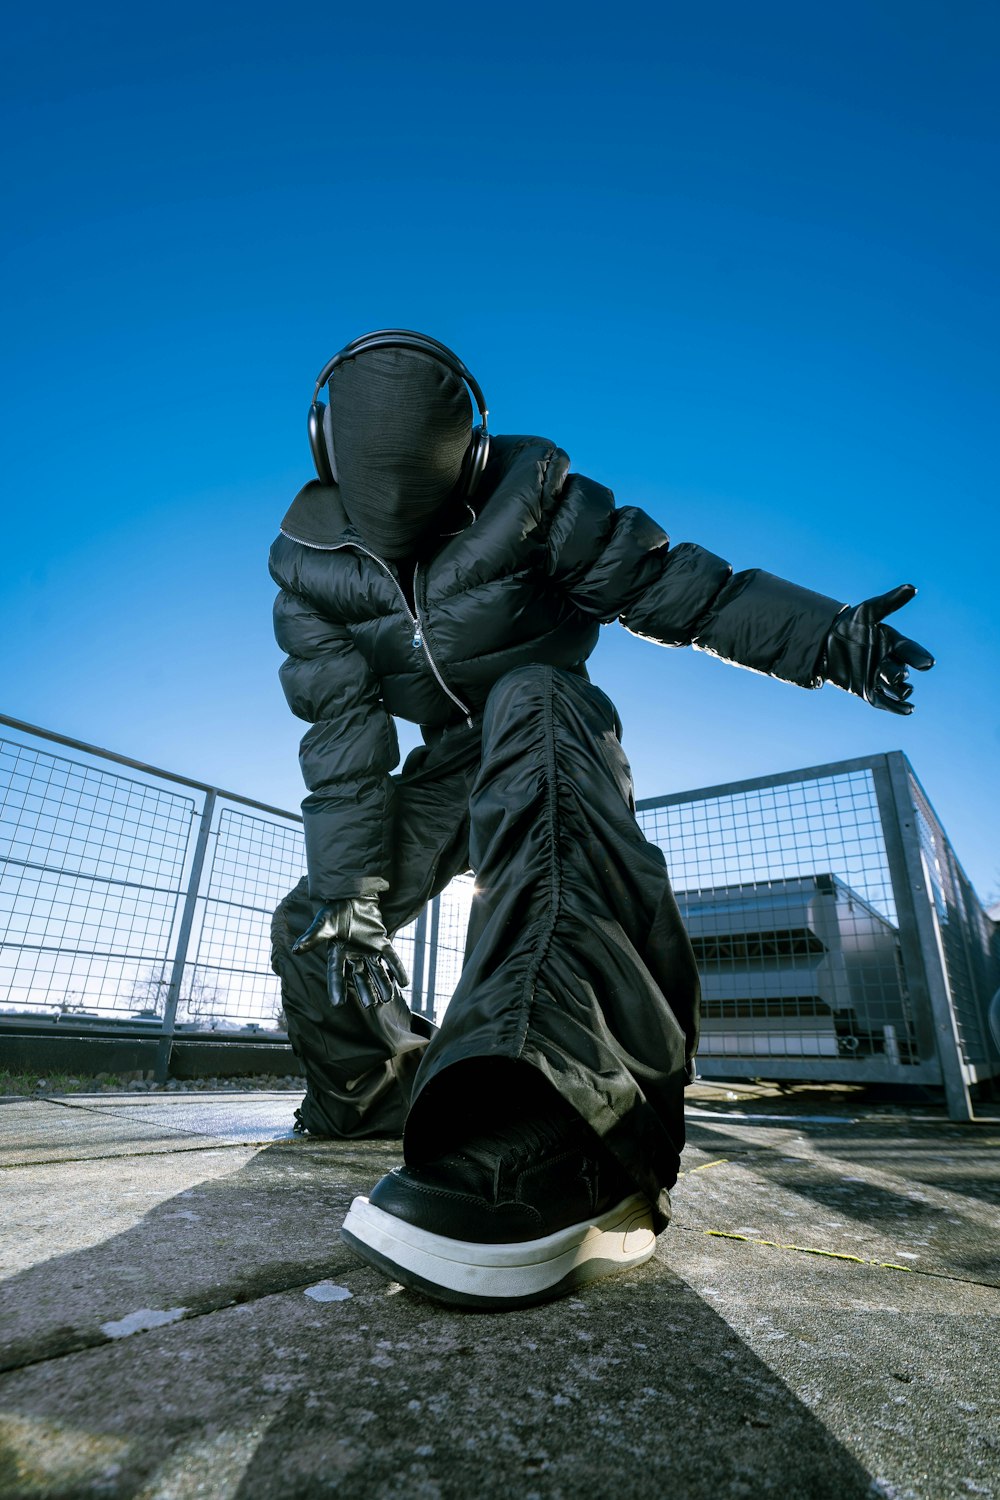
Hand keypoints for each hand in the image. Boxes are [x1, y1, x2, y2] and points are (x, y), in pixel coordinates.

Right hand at [291, 897, 408, 1007]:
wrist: (352, 895)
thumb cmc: (335, 910)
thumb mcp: (323, 923)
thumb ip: (312, 938)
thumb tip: (294, 950)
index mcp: (338, 953)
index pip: (336, 973)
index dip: (336, 988)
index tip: (337, 1004)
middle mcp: (354, 955)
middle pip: (360, 977)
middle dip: (365, 990)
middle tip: (370, 1005)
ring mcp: (369, 950)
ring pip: (377, 970)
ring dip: (383, 983)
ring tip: (388, 999)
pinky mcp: (382, 942)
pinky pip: (391, 957)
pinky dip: (397, 969)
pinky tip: (404, 983)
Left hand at [823, 584, 934, 714]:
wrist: (822, 643)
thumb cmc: (848, 624)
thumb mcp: (867, 611)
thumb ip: (889, 602)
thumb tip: (911, 587)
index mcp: (893, 643)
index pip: (910, 651)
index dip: (918, 657)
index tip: (928, 664)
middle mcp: (890, 661)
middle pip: (900, 671)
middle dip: (897, 673)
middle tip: (890, 673)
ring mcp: (879, 678)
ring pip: (896, 689)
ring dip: (900, 691)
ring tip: (901, 690)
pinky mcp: (868, 692)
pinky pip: (885, 702)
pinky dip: (896, 707)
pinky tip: (908, 710)